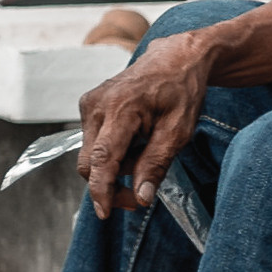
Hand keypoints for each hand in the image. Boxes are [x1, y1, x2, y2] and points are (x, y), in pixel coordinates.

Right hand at [77, 30, 212, 218]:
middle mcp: (97, 105)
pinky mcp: (89, 105)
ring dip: (115, 166)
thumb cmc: (181, 91)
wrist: (175, 58)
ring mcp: (89, 103)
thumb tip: (141, 197)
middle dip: (110, 185)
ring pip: (91, 154)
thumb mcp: (178, 131)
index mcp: (120, 109)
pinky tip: (135, 141)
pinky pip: (93, 141)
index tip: (105, 213)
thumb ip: (156, 164)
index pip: (101, 160)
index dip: (101, 190)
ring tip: (146, 152)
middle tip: (140, 193)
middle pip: (89, 162)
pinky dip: (113, 151)